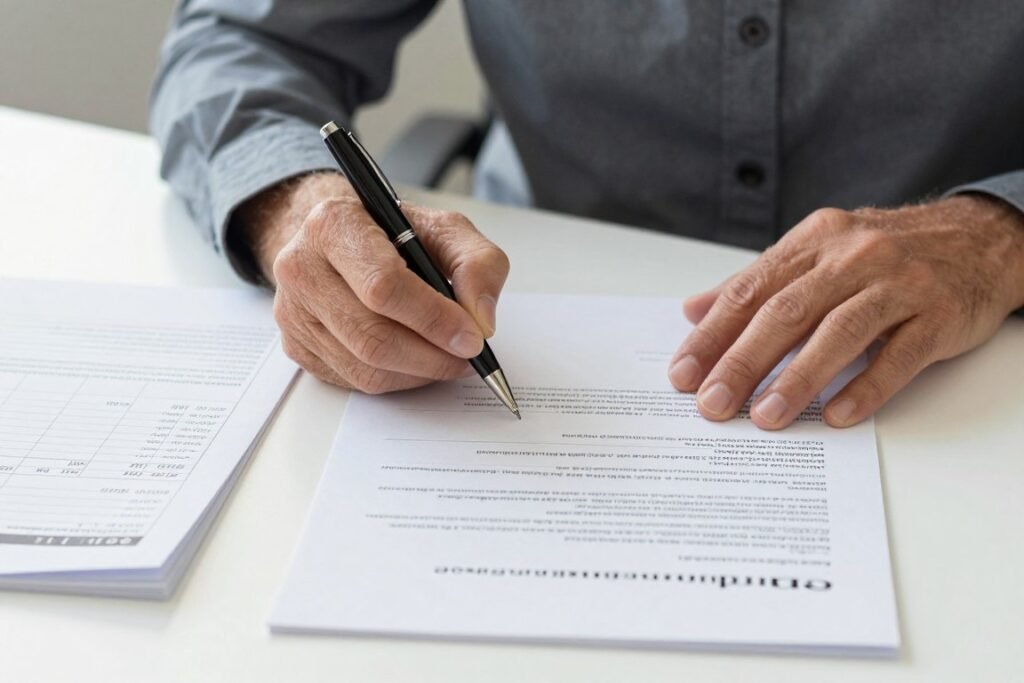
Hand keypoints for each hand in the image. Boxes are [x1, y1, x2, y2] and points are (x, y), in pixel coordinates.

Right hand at [233, 172, 509, 392]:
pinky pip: (355, 380)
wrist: (340, 239)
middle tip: (468, 357)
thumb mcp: (445, 230)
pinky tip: (417, 361)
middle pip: (373, 336)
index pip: (383, 286)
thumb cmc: (392, 233)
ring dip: (419, 372)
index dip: (434, 318)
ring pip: (365, 366)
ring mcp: (294, 312)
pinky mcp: (297, 346)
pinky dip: (398, 378)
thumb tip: (481, 320)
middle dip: (432, 355)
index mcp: (333, 225)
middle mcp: (302, 268)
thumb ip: (477, 264)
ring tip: (449, 358)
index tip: (472, 337)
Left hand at [668, 195, 1023, 428]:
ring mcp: (898, 285)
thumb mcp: (818, 253)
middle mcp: (852, 257)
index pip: (750, 291)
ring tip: (765, 417)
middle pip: (786, 312)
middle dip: (742, 361)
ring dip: (798, 378)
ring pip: (839, 332)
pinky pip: (899, 355)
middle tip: (712, 404)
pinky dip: (866, 386)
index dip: (713, 334)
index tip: (683, 374)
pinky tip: (836, 414)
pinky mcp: (938, 315)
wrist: (981, 238)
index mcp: (813, 242)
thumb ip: (756, 283)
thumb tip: (693, 311)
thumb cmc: (886, 253)